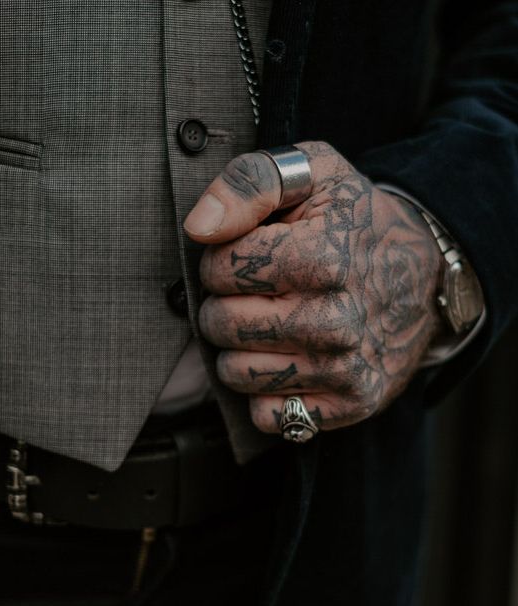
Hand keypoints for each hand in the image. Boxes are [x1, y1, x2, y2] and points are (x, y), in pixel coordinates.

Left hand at [183, 141, 441, 434]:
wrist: (422, 275)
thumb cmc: (352, 221)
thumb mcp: (311, 173)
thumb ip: (249, 184)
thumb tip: (199, 227)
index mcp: (323, 259)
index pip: (220, 270)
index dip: (222, 260)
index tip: (249, 256)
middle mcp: (336, 321)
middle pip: (221, 325)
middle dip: (223, 305)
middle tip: (253, 294)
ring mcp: (344, 369)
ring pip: (236, 373)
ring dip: (239, 350)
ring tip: (268, 326)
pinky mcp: (349, 404)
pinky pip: (269, 415)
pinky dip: (266, 393)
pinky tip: (286, 362)